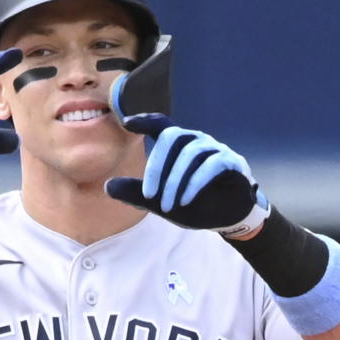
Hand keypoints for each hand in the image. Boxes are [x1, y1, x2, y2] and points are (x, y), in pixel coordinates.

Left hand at [105, 113, 270, 236]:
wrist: (226, 218)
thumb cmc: (192, 204)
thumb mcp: (160, 203)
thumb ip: (136, 194)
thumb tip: (107, 186)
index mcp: (177, 145)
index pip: (160, 124)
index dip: (144, 120)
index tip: (126, 123)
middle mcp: (195, 140)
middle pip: (172, 137)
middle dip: (157, 167)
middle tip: (149, 195)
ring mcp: (215, 148)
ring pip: (190, 153)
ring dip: (175, 181)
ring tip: (167, 206)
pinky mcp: (231, 161)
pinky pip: (211, 164)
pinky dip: (196, 183)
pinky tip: (186, 200)